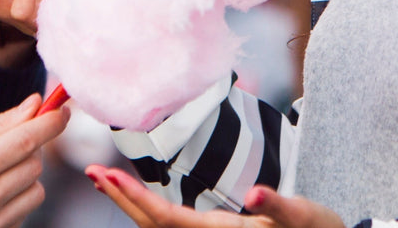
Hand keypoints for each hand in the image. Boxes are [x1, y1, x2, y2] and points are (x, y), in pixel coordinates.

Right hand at [0, 94, 69, 227]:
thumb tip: (34, 105)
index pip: (28, 140)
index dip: (51, 121)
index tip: (62, 109)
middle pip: (35, 165)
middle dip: (28, 147)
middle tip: (5, 141)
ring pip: (34, 193)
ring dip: (24, 177)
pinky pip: (22, 216)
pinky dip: (15, 200)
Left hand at [85, 166, 344, 227]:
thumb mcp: (304, 217)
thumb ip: (280, 206)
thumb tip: (259, 194)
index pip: (169, 220)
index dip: (137, 200)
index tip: (108, 178)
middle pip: (156, 226)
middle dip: (123, 200)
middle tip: (92, 174)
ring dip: (132, 206)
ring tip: (105, 182)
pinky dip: (151, 212)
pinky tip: (140, 200)